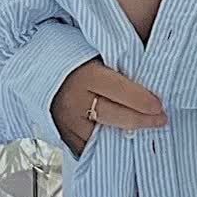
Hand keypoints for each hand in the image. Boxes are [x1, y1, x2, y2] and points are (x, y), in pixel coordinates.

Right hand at [52, 59, 166, 158]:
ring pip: (104, 137)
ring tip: (142, 132)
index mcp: (85, 75)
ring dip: (124, 136)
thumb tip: (151, 64)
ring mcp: (67, 121)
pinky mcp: (62, 135)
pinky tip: (117, 141)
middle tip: (161, 120)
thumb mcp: (95, 49)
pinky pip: (88, 147)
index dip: (144, 100)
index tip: (160, 106)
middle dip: (143, 120)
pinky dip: (104, 145)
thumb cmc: (71, 54)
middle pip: (117, 116)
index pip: (121, 91)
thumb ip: (120, 59)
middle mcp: (75, 101)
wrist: (35, 64)